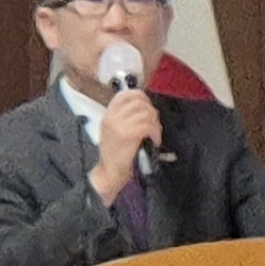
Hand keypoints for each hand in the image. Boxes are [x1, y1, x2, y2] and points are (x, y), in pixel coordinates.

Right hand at [87, 86, 162, 203]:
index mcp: (109, 113)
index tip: (148, 109)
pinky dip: (155, 133)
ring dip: (155, 124)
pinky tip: (154, 141)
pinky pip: (148, 126)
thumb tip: (146, 108)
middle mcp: (112, 116)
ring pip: (146, 113)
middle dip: (152, 112)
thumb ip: (127, 117)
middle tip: (153, 125)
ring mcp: (118, 125)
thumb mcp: (116, 129)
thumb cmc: (116, 153)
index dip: (142, 98)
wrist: (109, 171)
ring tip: (154, 134)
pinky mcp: (127, 134)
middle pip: (140, 101)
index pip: (126, 94)